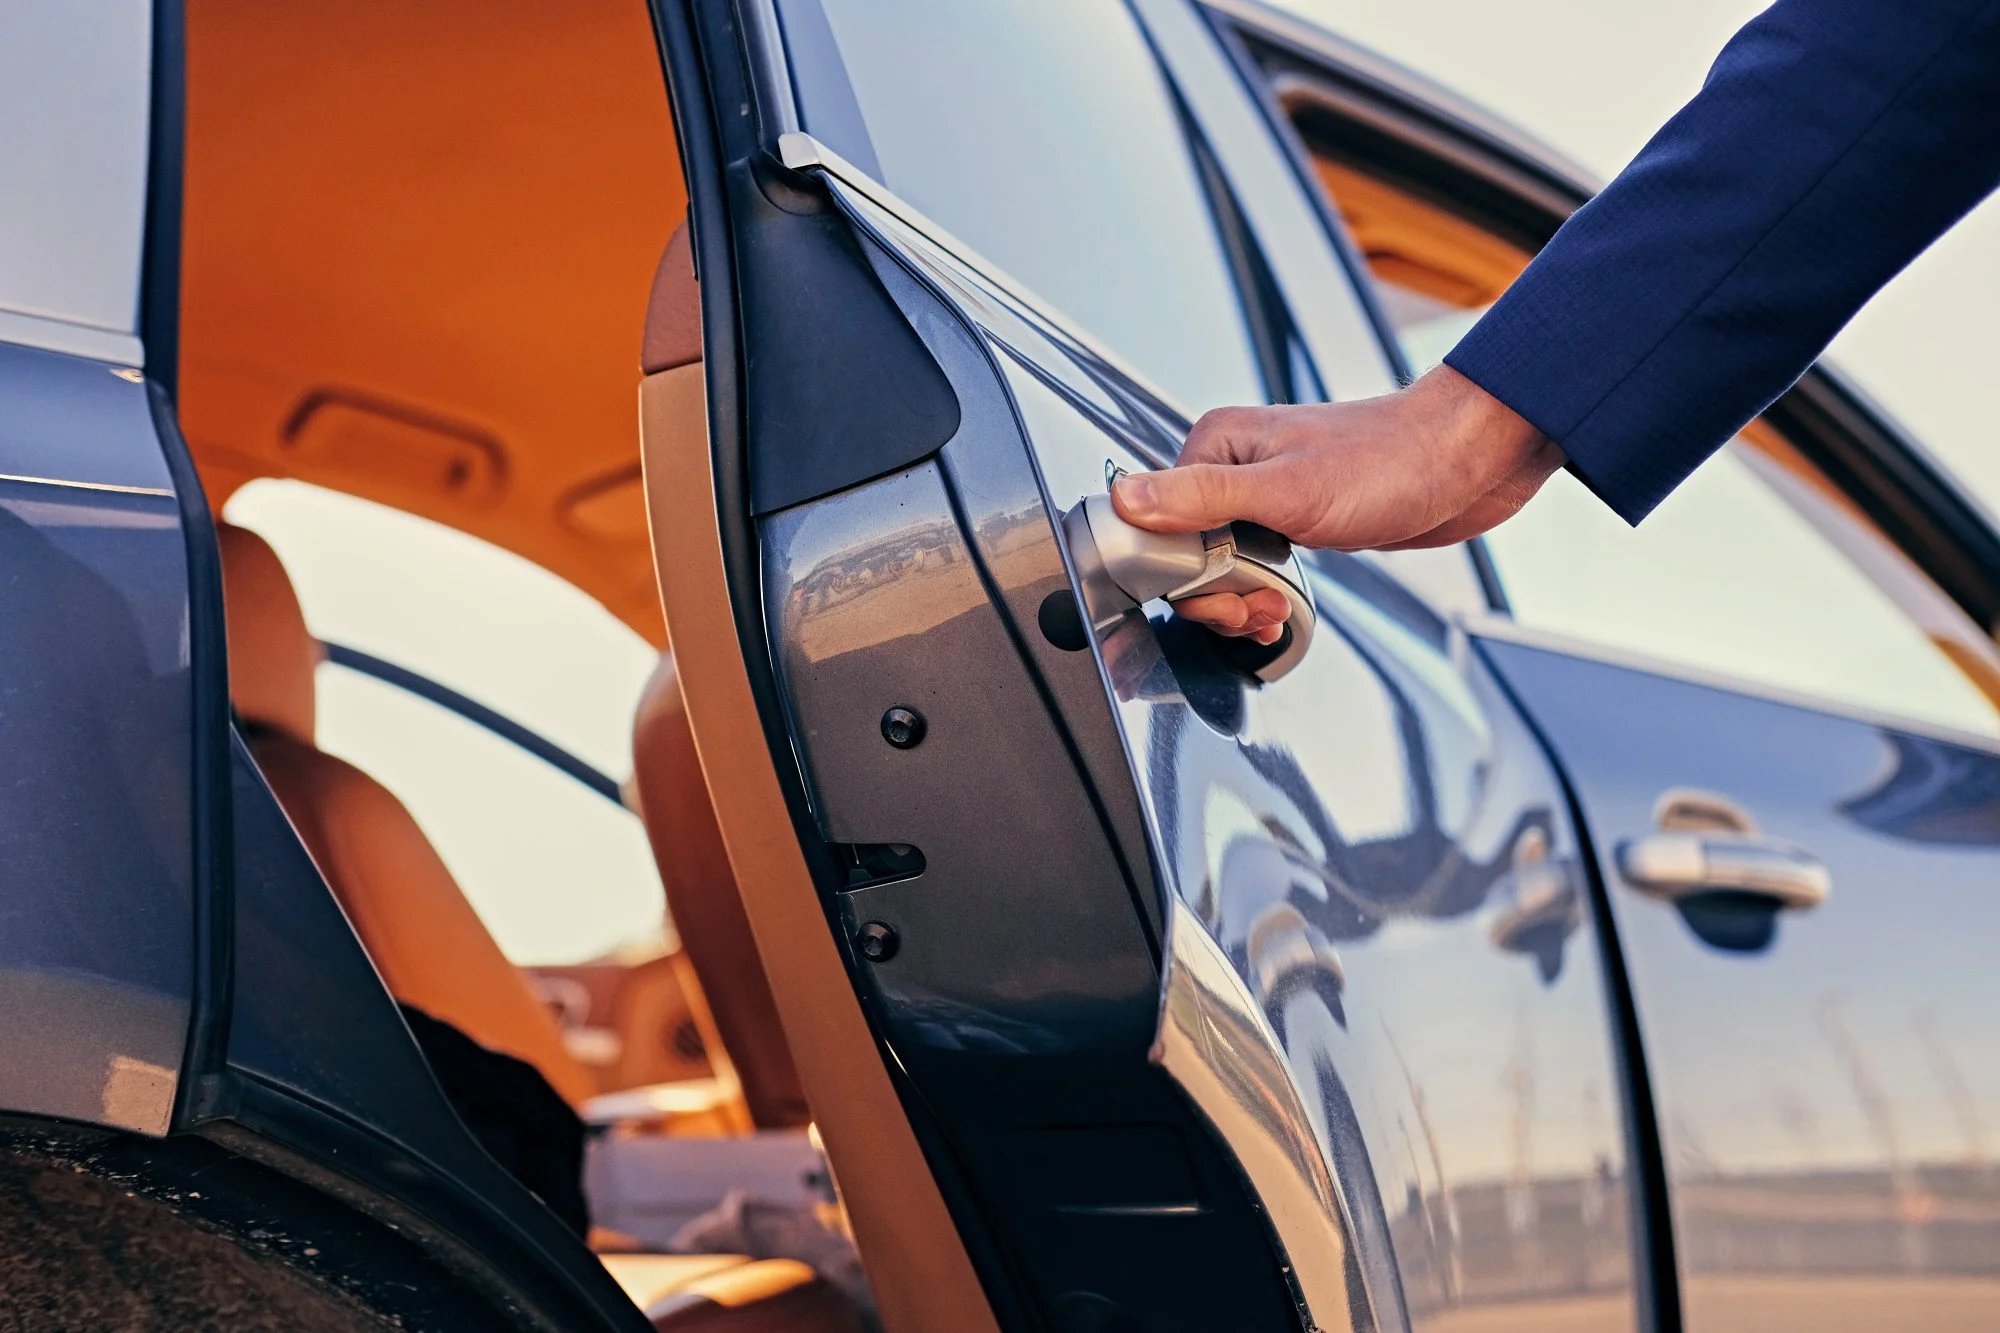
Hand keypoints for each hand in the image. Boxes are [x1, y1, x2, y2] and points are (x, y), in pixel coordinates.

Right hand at [1111, 366, 1562, 640]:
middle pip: (1185, 553)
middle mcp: (1234, 466)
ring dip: (1240, 602)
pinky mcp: (1295, 521)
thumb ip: (1201, 496)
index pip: (1156, 523)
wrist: (1467, 460)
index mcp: (1216, 445)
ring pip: (1219, 567)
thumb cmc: (1390, 461)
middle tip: (1257, 609)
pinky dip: (1261, 597)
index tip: (1222, 596)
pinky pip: (1254, 568)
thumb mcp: (1286, 488)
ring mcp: (1265, 495)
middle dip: (1216, 596)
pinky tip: (1280, 610)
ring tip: (1273, 613)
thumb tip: (1124, 498)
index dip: (1182, 575)